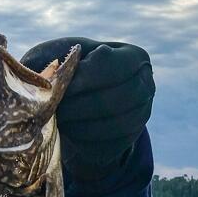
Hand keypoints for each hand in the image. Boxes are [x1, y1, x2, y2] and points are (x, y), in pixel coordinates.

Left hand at [21, 37, 154, 177]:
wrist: (86, 109)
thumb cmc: (69, 74)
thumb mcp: (59, 55)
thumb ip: (53, 57)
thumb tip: (51, 72)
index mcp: (133, 57)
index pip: (110, 64)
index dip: (81, 77)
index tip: (57, 85)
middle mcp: (146, 85)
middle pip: (111, 97)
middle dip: (76, 104)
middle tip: (52, 107)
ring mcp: (141, 114)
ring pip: (109, 122)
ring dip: (77, 122)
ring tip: (56, 117)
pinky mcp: (129, 138)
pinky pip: (106, 141)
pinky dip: (82, 137)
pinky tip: (67, 130)